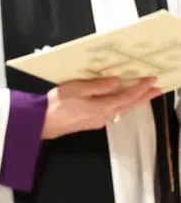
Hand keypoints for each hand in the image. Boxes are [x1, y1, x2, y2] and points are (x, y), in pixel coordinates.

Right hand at [43, 77, 158, 139]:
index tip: (152, 79)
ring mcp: (98, 121)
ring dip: (134, 102)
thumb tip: (117, 82)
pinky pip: (113, 112)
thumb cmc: (57, 103)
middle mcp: (104, 116)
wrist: (43, 123)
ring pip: (122, 110)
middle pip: (129, 106)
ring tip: (143, 95)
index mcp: (102, 106)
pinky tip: (120, 102)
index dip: (141, 88)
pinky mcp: (91, 122)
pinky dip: (122, 105)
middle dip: (144, 97)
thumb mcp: (76, 88)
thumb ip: (98, 85)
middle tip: (158, 89)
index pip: (127, 97)